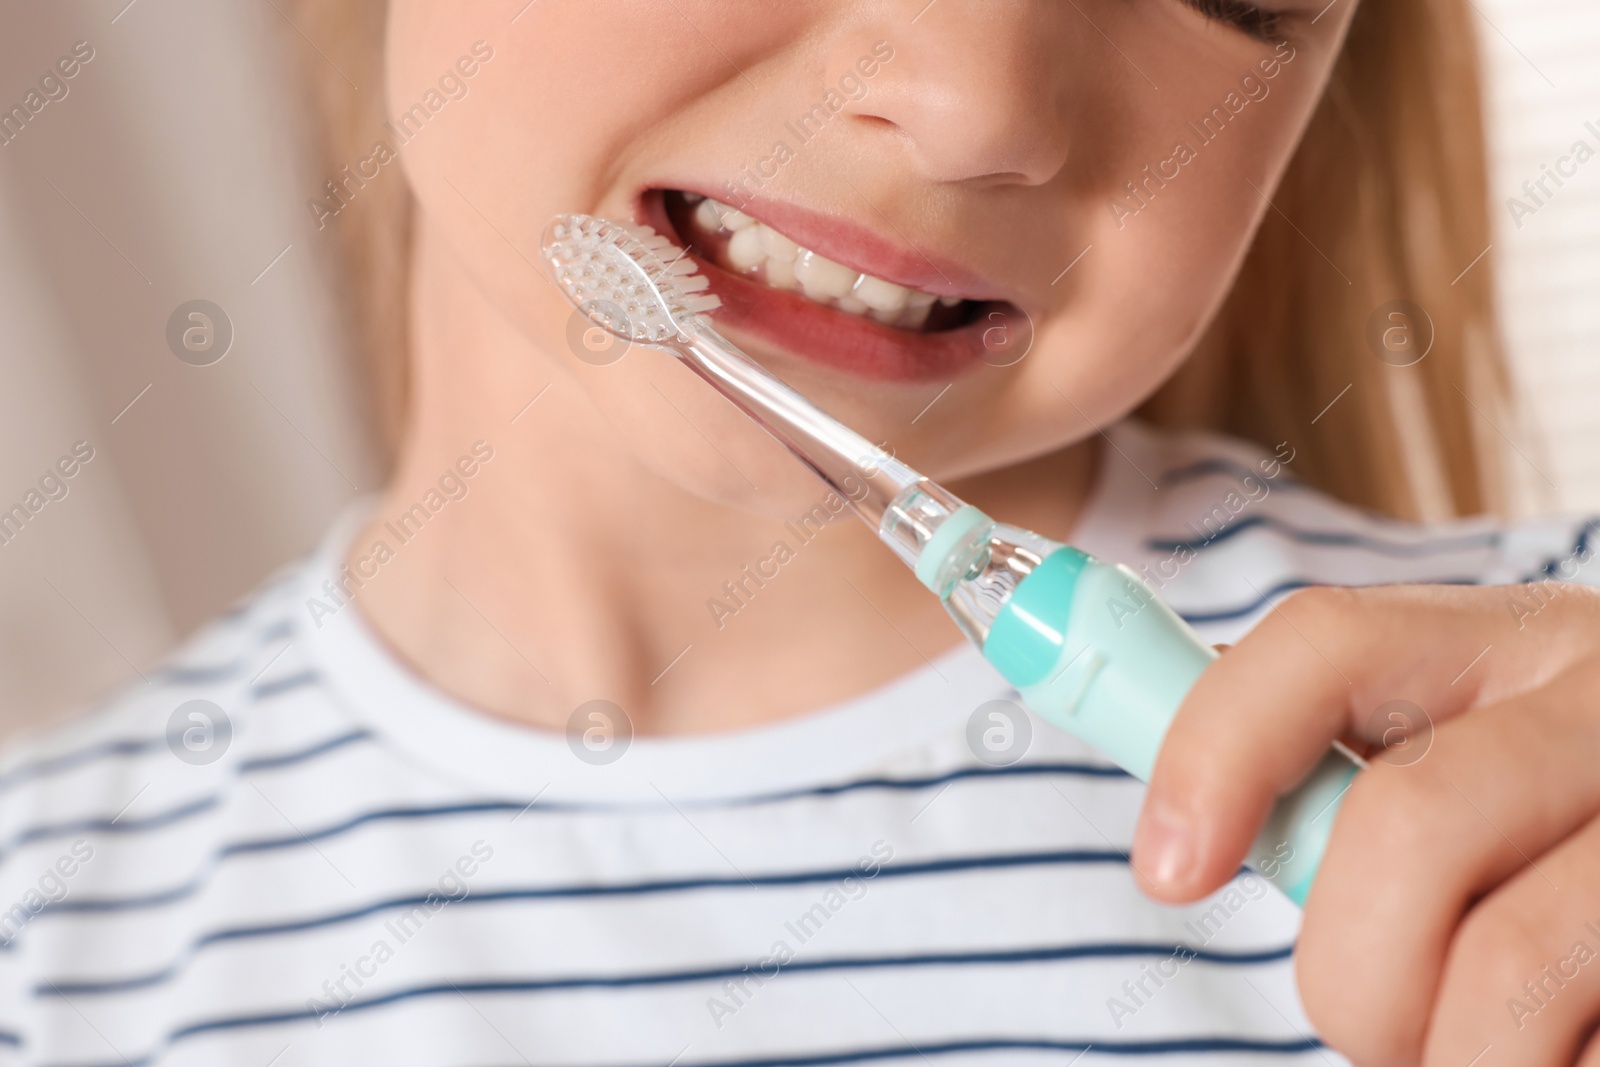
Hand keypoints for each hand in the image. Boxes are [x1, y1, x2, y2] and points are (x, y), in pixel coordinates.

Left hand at [1131, 582, 1599, 1066]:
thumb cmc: (1563, 837)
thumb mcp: (1471, 762)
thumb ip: (1349, 787)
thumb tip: (1181, 843)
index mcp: (1515, 640)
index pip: (1328, 643)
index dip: (1218, 750)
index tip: (1166, 872)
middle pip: (1408, 826)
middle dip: (1354, 980)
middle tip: (1375, 1034)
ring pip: (1511, 968)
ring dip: (1452, 1059)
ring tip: (1476, 1057)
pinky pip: (1594, 1047)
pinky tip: (1570, 1050)